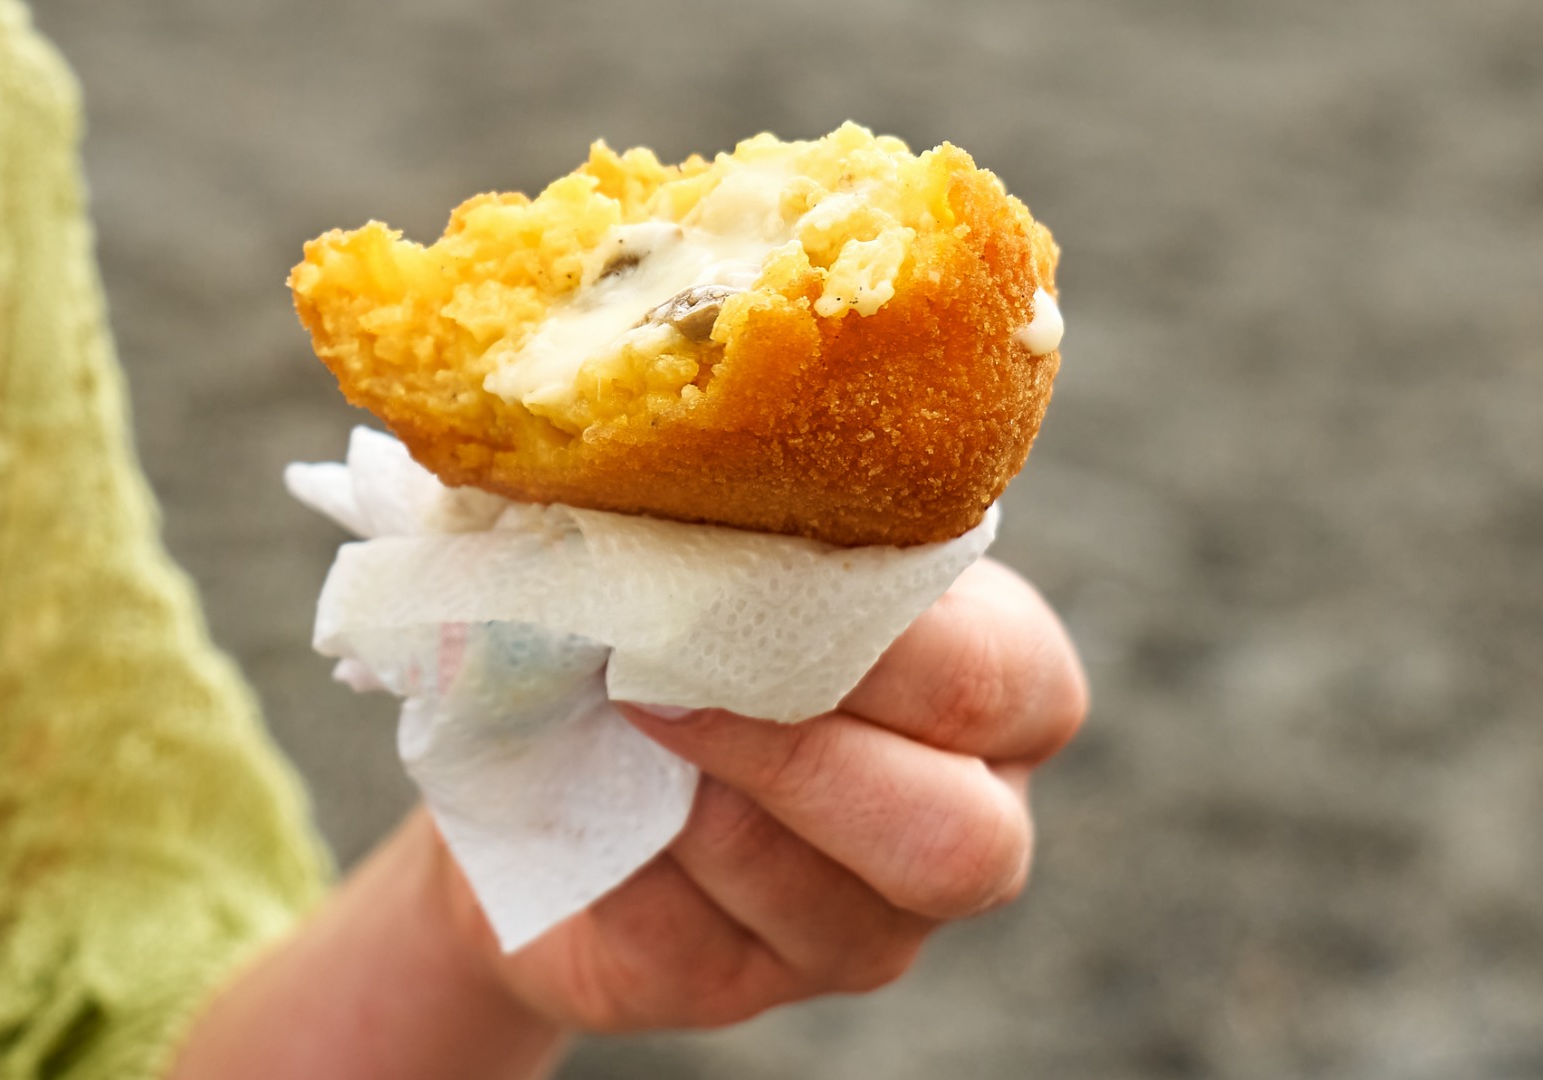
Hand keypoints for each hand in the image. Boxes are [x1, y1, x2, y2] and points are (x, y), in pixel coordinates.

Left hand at [450, 556, 1088, 1031]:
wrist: (541, 723)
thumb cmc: (673, 594)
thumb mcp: (730, 538)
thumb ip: (760, 534)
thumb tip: (711, 510)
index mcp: (997, 682)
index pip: (1002, 685)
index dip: (885, 648)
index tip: (752, 589)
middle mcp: (966, 819)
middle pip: (960, 845)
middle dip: (799, 756)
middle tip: (663, 681)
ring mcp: (863, 925)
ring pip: (818, 902)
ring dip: (692, 800)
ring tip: (611, 714)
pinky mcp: (744, 982)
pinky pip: (692, 944)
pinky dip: (620, 857)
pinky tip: (587, 789)